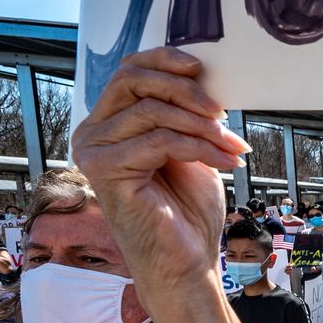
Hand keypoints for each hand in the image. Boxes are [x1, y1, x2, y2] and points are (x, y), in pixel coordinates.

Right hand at [70, 47, 248, 289]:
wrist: (187, 262)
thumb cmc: (187, 209)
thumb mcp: (188, 145)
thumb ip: (182, 110)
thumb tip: (199, 72)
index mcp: (108, 123)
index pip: (128, 70)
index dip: (165, 60)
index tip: (203, 69)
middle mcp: (92, 134)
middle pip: (133, 81)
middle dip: (185, 91)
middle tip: (221, 113)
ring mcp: (94, 152)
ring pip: (152, 111)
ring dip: (202, 126)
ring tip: (230, 145)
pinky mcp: (106, 172)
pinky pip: (160, 140)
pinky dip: (200, 147)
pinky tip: (225, 161)